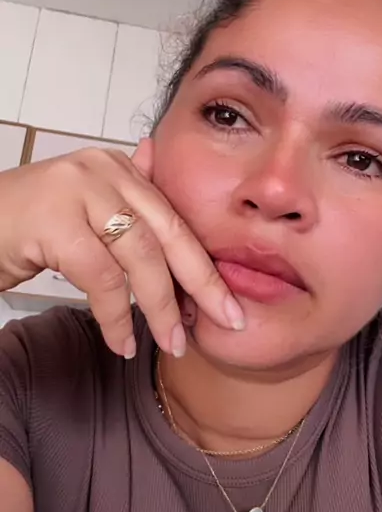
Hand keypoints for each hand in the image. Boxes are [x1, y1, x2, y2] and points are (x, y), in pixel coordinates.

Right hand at [0, 139, 244, 356]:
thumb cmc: (24, 226)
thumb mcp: (83, 214)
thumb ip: (126, 205)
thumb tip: (167, 194)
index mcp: (116, 168)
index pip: (172, 218)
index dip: (202, 264)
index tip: (226, 302)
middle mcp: (102, 170)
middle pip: (167, 232)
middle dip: (200, 281)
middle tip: (225, 320)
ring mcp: (78, 189)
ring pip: (139, 256)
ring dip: (159, 307)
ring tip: (171, 343)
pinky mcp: (55, 219)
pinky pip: (101, 276)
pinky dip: (115, 315)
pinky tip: (120, 341)